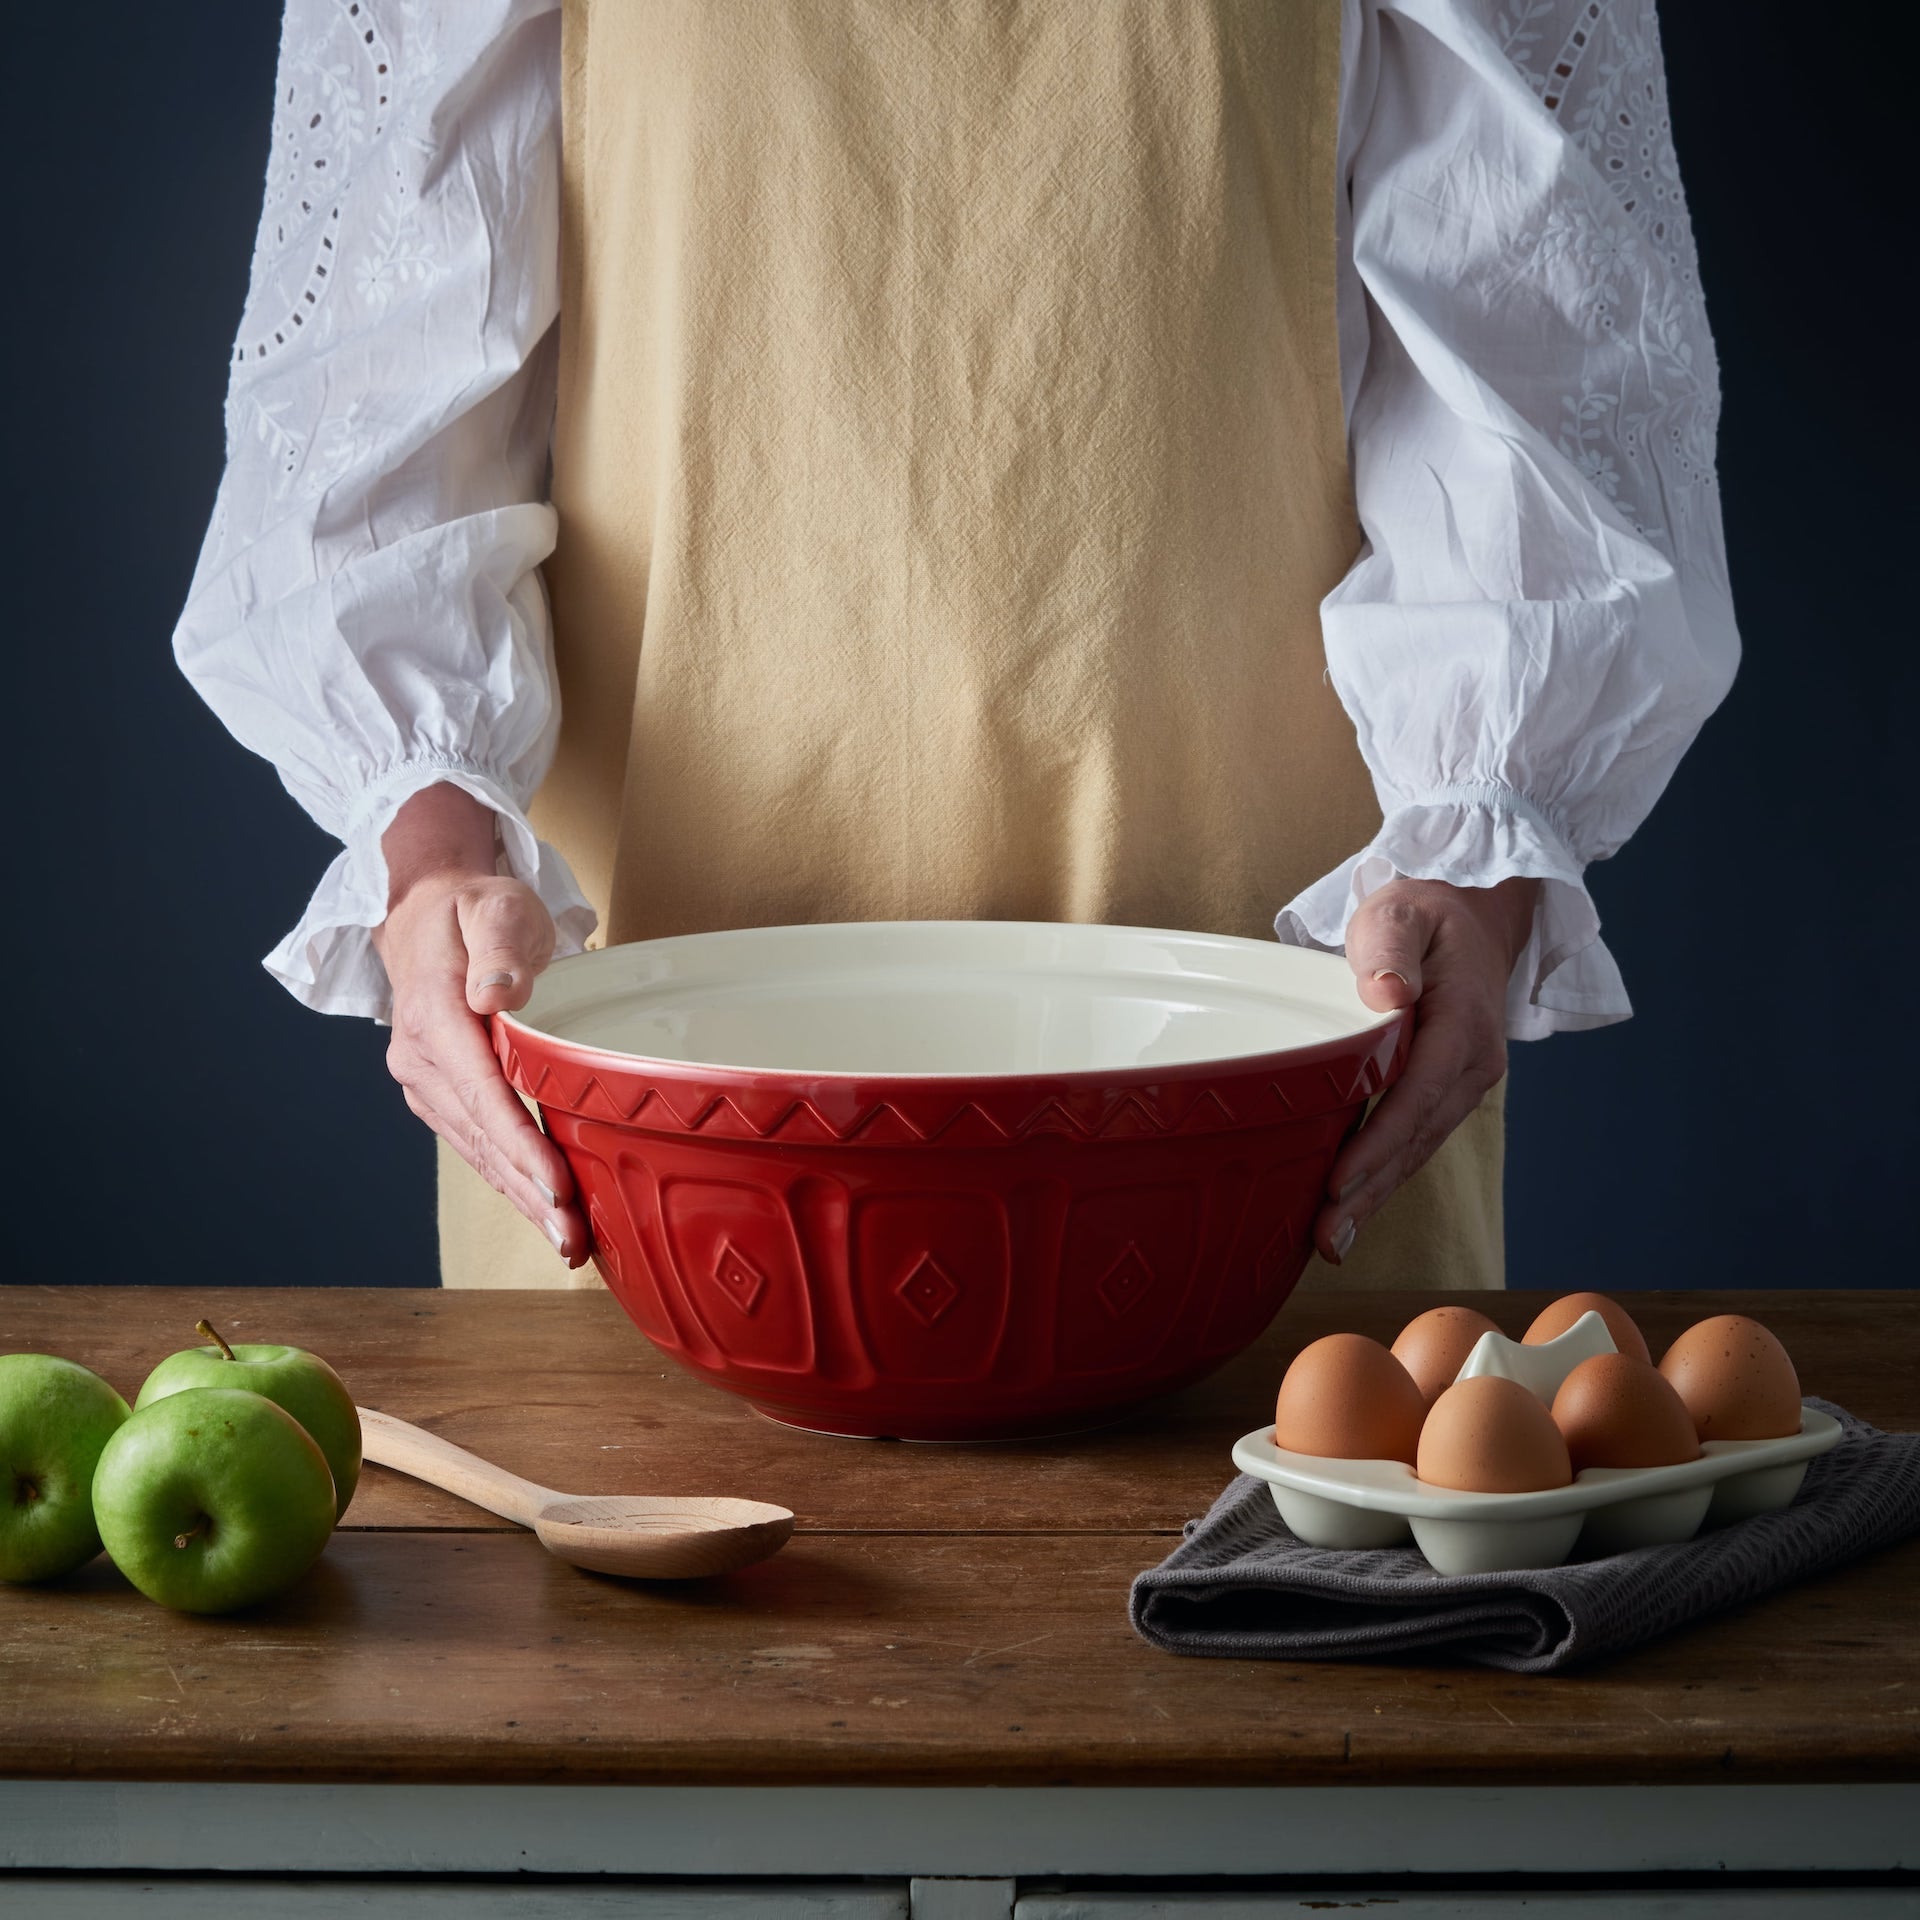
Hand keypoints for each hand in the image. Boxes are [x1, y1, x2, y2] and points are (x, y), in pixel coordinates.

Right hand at [371, 784, 588, 1265]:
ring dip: (521, 1199)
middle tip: (574, 1240)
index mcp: (434, 1015)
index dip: (519, 1144)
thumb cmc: (474, 907)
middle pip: (481, 1137)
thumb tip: (497, 994)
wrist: (427, 912)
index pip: (482, 1093)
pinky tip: (542, 1209)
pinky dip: (509, 1178)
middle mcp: (420, 1057)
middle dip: (528, 1193)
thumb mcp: (495, 906)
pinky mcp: (440, 1092)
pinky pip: (477, 1142)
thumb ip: (500, 945)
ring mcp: (425, 1080)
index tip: (555, 1186)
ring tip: (567, 1242)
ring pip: (477, 1150)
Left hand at [1312, 875, 1539, 1265]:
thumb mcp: (1401, 911)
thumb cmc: (1423, 913)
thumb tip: (1386, 993)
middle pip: (1417, 1137)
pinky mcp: (1444, 1094)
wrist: (1467, 917)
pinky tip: (1349, 1210)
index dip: (1380, 1140)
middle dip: (1371, 1191)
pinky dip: (1382, 1177)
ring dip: (1374, 1197)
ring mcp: (1463, 1083)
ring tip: (1330, 1241)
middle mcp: (1472, 1063)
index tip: (1340, 1179)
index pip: (1420, 1091)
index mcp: (1464, 1021)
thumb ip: (1391, 946)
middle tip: (1325, 1237)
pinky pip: (1412, 1141)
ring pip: (1416, 1149)